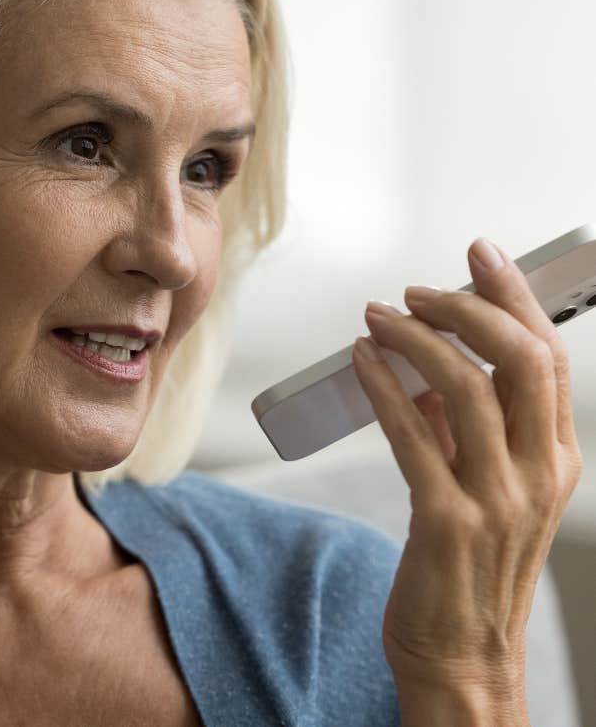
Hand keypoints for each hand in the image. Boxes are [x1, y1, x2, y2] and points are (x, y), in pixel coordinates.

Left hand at [352, 237, 582, 693]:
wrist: (463, 658)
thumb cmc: (470, 569)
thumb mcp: (490, 491)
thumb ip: (466, 431)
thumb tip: (425, 373)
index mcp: (555, 459)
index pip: (548, 357)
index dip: (516, 298)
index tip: (481, 256)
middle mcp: (538, 473)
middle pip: (519, 359)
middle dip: (469, 306)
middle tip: (420, 287)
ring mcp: (497, 498)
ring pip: (466, 387)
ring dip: (416, 338)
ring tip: (379, 315)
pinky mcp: (445, 521)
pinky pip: (411, 432)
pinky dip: (383, 385)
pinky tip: (360, 360)